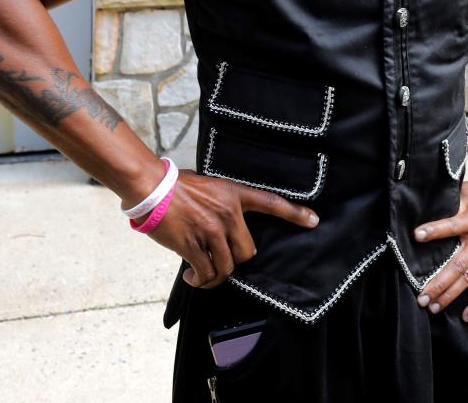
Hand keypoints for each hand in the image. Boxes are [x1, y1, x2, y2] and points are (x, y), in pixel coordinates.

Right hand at [145, 168, 318, 288]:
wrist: (153, 188)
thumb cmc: (178, 187)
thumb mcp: (212, 186)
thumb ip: (225, 204)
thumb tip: (226, 228)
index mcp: (235, 195)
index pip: (272, 203)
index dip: (294, 213)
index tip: (314, 221)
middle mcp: (228, 213)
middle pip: (247, 252)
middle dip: (235, 261)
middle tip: (220, 261)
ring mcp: (211, 230)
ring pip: (226, 267)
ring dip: (215, 276)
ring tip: (202, 274)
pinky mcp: (193, 245)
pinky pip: (206, 272)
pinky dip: (200, 280)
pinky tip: (193, 276)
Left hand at [412, 181, 467, 321]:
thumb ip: (453, 196)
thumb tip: (432, 197)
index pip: (451, 225)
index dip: (434, 230)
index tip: (417, 236)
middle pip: (456, 265)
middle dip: (437, 283)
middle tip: (421, 298)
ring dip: (450, 295)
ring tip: (433, 307)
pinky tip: (466, 316)